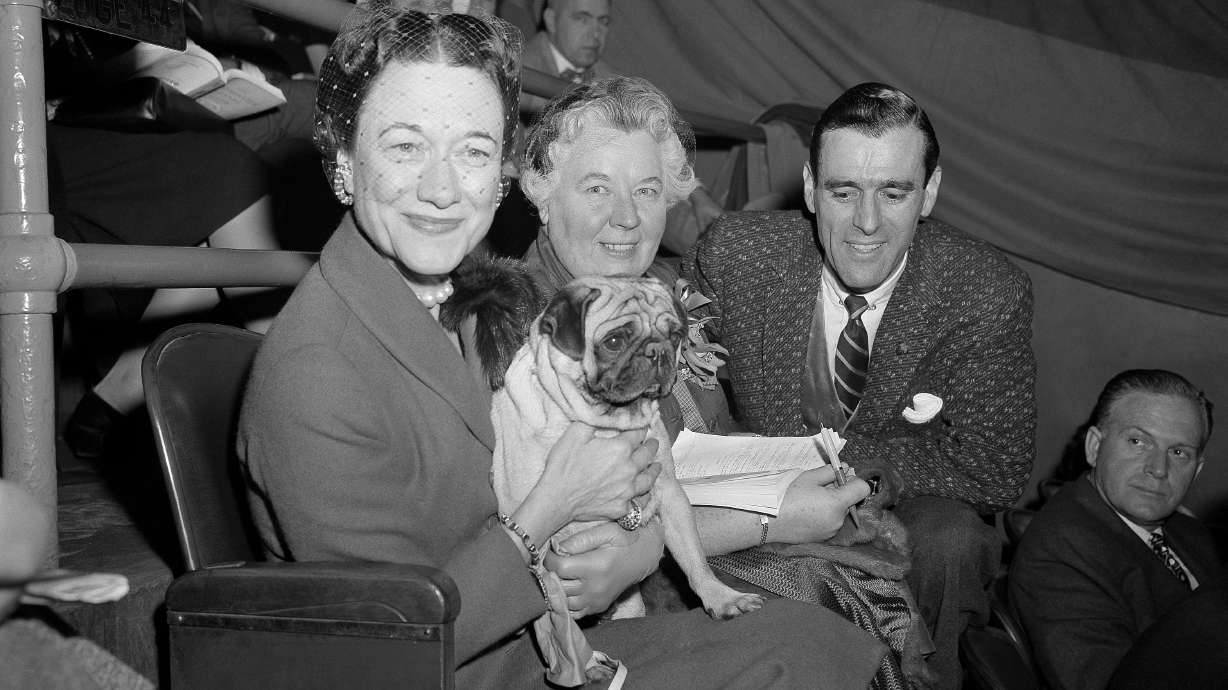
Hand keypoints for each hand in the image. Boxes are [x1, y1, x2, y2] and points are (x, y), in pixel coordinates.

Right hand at [540, 423, 660, 524]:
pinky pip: (639, 501)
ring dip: (654, 470)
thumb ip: (595, 420)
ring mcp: (628, 490)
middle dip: (651, 446)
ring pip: (649, 478)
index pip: (638, 433)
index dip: (641, 427)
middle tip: (653, 443)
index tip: (643, 423)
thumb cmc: (563, 465)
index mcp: (620, 448)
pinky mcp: (622, 507)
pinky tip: (644, 492)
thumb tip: (607, 412)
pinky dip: (644, 495)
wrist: (556, 499)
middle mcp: (629, 468)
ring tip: (657, 466)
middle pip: (647, 455)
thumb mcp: (575, 433)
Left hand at [546, 522, 664, 617]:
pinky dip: (566, 603)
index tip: (554, 551)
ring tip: (560, 575)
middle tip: (555, 563)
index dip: (550, 559)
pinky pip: (574, 612)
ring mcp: (597, 600)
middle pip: (559, 586)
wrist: (644, 558)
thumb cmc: (625, 540)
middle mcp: (596, 588)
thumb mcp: (606, 531)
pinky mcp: (599, 607)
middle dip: (551, 574)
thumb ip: (580, 540)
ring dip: (557, 589)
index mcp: (596, 567)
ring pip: (563, 601)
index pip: (559, 567)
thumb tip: (556, 548)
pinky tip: (567, 589)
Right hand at [771, 466, 870, 543]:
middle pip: (849, 502)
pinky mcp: (821, 539)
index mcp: (837, 503)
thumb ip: (830, 471)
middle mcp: (839, 520)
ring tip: (808, 501)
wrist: (766, 520)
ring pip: (838, 513)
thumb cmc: (786, 496)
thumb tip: (842, 468)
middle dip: (838, 492)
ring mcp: (830, 531)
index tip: (839, 477)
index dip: (853, 480)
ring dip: (830, 505)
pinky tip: (805, 513)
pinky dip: (822, 517)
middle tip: (817, 487)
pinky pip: (829, 523)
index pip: (863, 489)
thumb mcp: (808, 477)